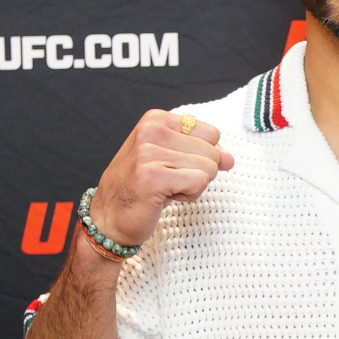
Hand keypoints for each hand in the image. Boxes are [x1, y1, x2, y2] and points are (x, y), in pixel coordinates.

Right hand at [88, 110, 233, 246]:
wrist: (108, 219)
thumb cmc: (141, 188)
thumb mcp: (171, 158)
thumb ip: (202, 152)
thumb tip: (230, 159)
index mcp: (155, 119)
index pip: (212, 134)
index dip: (201, 157)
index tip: (173, 167)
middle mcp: (151, 130)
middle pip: (213, 152)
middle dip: (197, 173)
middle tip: (167, 182)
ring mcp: (149, 152)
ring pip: (209, 169)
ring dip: (192, 187)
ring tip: (165, 190)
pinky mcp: (153, 176)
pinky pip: (200, 183)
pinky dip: (188, 196)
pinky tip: (164, 198)